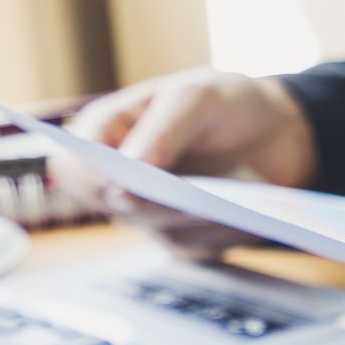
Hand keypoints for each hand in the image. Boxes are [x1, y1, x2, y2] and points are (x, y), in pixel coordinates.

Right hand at [61, 68, 317, 258]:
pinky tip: (246, 217)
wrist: (270, 129)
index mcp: (107, 131)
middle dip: (155, 206)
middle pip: (115, 208)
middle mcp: (120, 177)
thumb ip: (163, 129)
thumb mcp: (197, 97)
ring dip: (197, 220)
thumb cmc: (223, 101)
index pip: (74, 167)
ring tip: (232, 205)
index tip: (122, 186)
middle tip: (191, 202)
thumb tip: (130, 168)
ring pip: (160, 231)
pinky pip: (195, 246)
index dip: (92, 180)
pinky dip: (222, 232)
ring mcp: (150, 210)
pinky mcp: (183, 234)